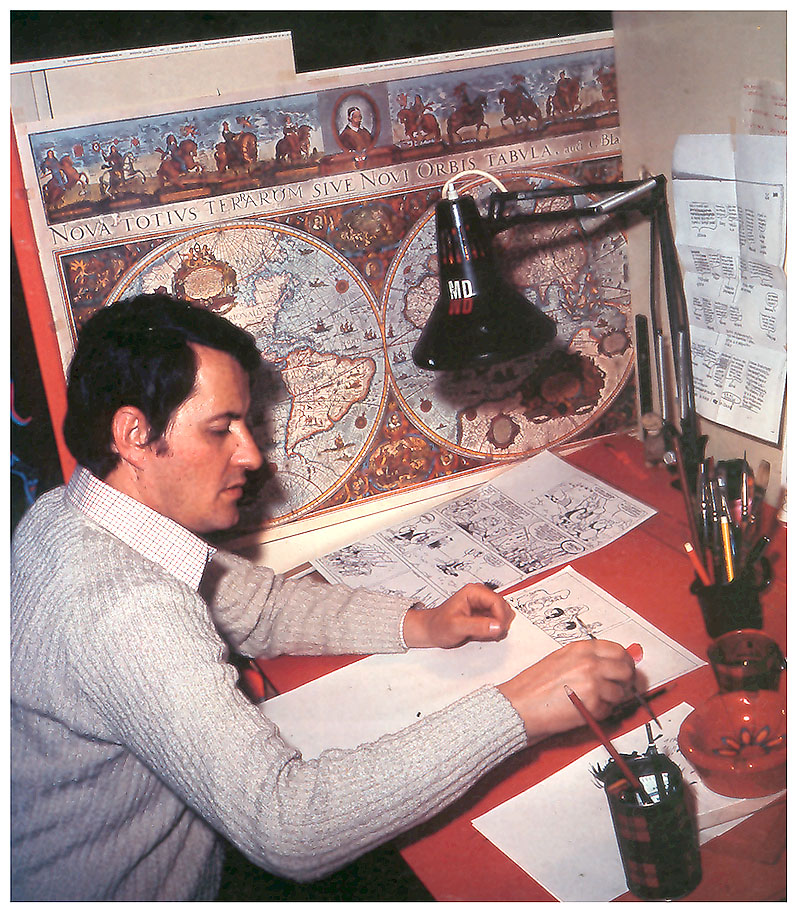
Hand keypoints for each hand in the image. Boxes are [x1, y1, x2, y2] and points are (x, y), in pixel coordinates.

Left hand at [402, 583, 514, 648]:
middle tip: (489, 633)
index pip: (498, 601)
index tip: (497, 630)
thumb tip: (497, 626)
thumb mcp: (457, 627)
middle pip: (504, 607)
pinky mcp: (485, 614)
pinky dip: (496, 630)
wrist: (432, 630)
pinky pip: (499, 622)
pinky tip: (484, 634)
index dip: (500, 618)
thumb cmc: (438, 625)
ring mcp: (484, 605)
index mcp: (474, 592)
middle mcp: (480, 596)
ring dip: (499, 627)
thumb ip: (478, 626)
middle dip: (500, 622)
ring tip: (484, 634)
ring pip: (504, 615)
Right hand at [497, 639, 635, 743]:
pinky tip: (584, 709)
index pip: (618, 650)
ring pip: (620, 692)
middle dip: (625, 681)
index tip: (624, 669)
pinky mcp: (593, 704)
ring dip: (611, 700)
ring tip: (592, 701)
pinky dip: (600, 713)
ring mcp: (593, 683)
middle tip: (617, 688)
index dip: (625, 662)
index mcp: (581, 649)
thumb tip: (613, 663)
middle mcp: (590, 663)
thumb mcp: (561, 660)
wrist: (519, 705)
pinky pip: (609, 710)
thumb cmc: (534, 685)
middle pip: (626, 670)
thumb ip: (587, 659)